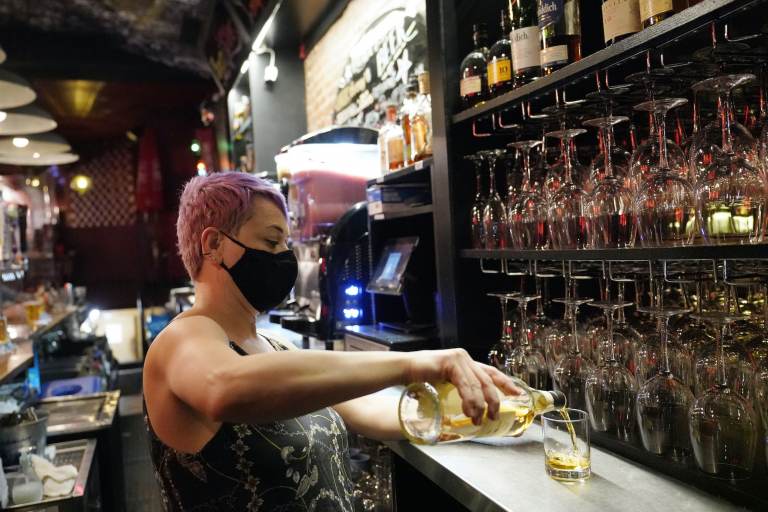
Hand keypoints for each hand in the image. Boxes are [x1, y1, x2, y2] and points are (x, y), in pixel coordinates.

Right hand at [405, 349, 521, 425]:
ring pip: (477, 385)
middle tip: (495, 416)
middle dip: (494, 401)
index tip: (519, 394)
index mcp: (466, 362)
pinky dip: (469, 400)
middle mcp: (465, 358)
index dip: (507, 383)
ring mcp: (458, 358)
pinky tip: (469, 411)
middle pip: (488, 381)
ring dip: (480, 406)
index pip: (491, 372)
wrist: (404, 368)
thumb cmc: (422, 378)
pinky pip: (465, 385)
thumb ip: (459, 389)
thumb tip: (472, 408)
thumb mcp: (446, 383)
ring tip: (478, 419)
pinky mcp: (450, 363)